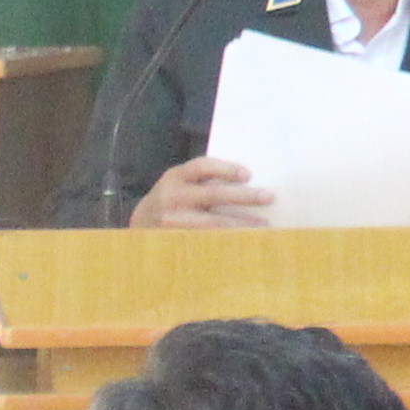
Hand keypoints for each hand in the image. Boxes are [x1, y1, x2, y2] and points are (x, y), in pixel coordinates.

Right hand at [131, 158, 273, 229]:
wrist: (141, 223)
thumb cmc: (174, 198)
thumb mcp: (181, 182)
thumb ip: (205, 181)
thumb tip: (250, 183)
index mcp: (176, 177)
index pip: (202, 167)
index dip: (226, 169)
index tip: (248, 175)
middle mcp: (172, 197)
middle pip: (213, 195)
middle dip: (244, 196)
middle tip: (269, 197)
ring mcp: (173, 222)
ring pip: (213, 223)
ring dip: (242, 223)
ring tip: (265, 225)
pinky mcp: (176, 241)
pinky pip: (207, 241)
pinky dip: (229, 241)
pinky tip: (247, 242)